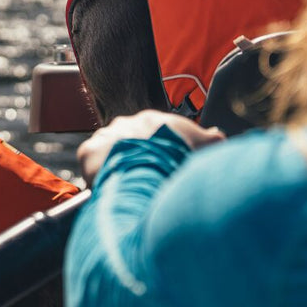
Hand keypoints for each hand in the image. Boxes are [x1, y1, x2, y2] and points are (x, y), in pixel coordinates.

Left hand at [77, 110, 225, 186]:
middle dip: (139, 158)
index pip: (155, 135)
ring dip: (117, 166)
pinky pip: (92, 163)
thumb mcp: (205, 146)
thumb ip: (212, 139)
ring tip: (127, 186)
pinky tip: (111, 186)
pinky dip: (99, 175)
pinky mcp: (89, 152)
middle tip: (146, 179)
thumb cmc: (179, 159)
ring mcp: (106, 136)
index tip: (163, 168)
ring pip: (109, 152)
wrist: (148, 170)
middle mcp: (126, 122)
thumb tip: (217, 134)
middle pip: (131, 142)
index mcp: (153, 120)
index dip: (161, 153)